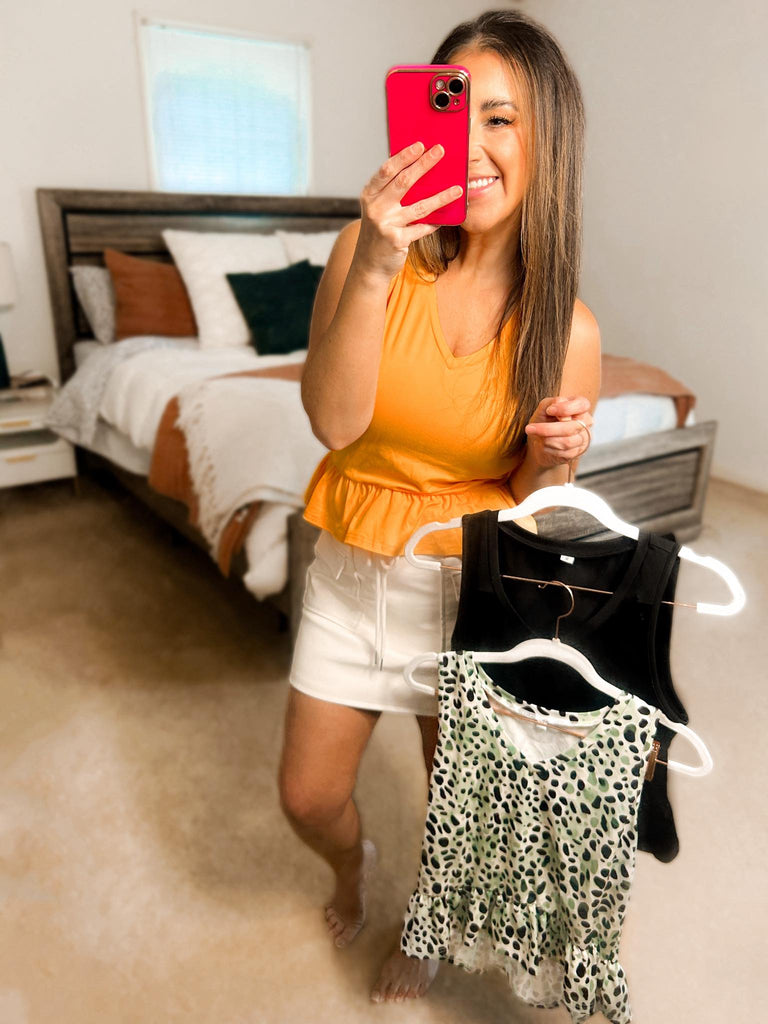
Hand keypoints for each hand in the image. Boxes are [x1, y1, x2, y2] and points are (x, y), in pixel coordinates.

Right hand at [354, 142, 463, 279]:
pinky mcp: (397, 240)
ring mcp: (386, 224)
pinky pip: (422, 228)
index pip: (387, 170)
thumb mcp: (378, 208)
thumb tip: (417, 168)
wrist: (369, 265)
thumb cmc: (378, 231)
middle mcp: (376, 208)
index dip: (404, 156)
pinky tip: (446, 219)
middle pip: (404, 181)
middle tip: (440, 151)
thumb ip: (391, 191)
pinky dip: (435, 224)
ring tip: (458, 189)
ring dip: (441, 196)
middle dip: (424, 164)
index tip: (420, 145)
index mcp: (370, 195)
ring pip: (420, 206)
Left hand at [524, 396, 593, 470]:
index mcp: (580, 407)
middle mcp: (586, 422)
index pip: (582, 405)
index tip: (549, 410)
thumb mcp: (543, 408)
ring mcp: (583, 439)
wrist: (539, 442)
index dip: (566, 408)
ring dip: (547, 440)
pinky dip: (549, 449)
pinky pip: (564, 453)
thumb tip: (558, 409)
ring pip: (567, 442)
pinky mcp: (577, 452)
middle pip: (572, 427)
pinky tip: (543, 445)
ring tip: (536, 437)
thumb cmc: (543, 421)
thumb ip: (551, 403)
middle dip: (548, 429)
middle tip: (529, 428)